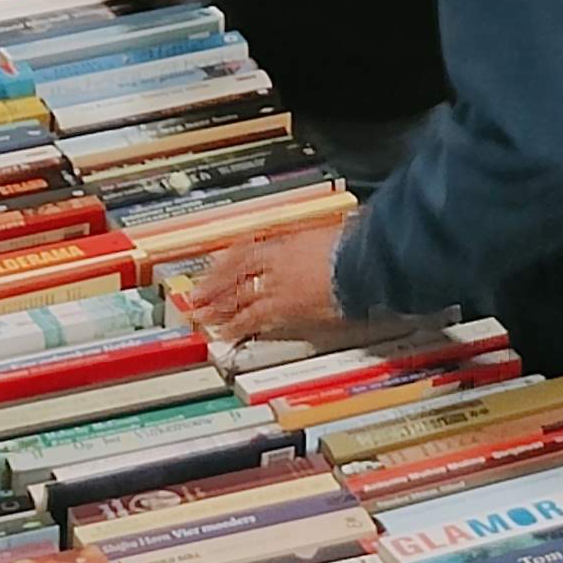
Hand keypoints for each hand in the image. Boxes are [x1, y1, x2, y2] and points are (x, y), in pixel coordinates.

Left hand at [187, 222, 349, 342]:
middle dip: (216, 283)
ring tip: (204, 315)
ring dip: (219, 304)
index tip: (218, 264)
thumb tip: (334, 233)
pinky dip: (237, 324)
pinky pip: (252, 317)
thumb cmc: (357, 245)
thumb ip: (325, 237)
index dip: (231, 258)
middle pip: (238, 271)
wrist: (363, 259)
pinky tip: (227, 332)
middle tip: (199, 294)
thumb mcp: (336, 231)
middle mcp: (278, 260)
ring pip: (239, 294)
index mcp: (290, 239)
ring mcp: (278, 282)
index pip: (251, 248)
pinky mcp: (283, 306)